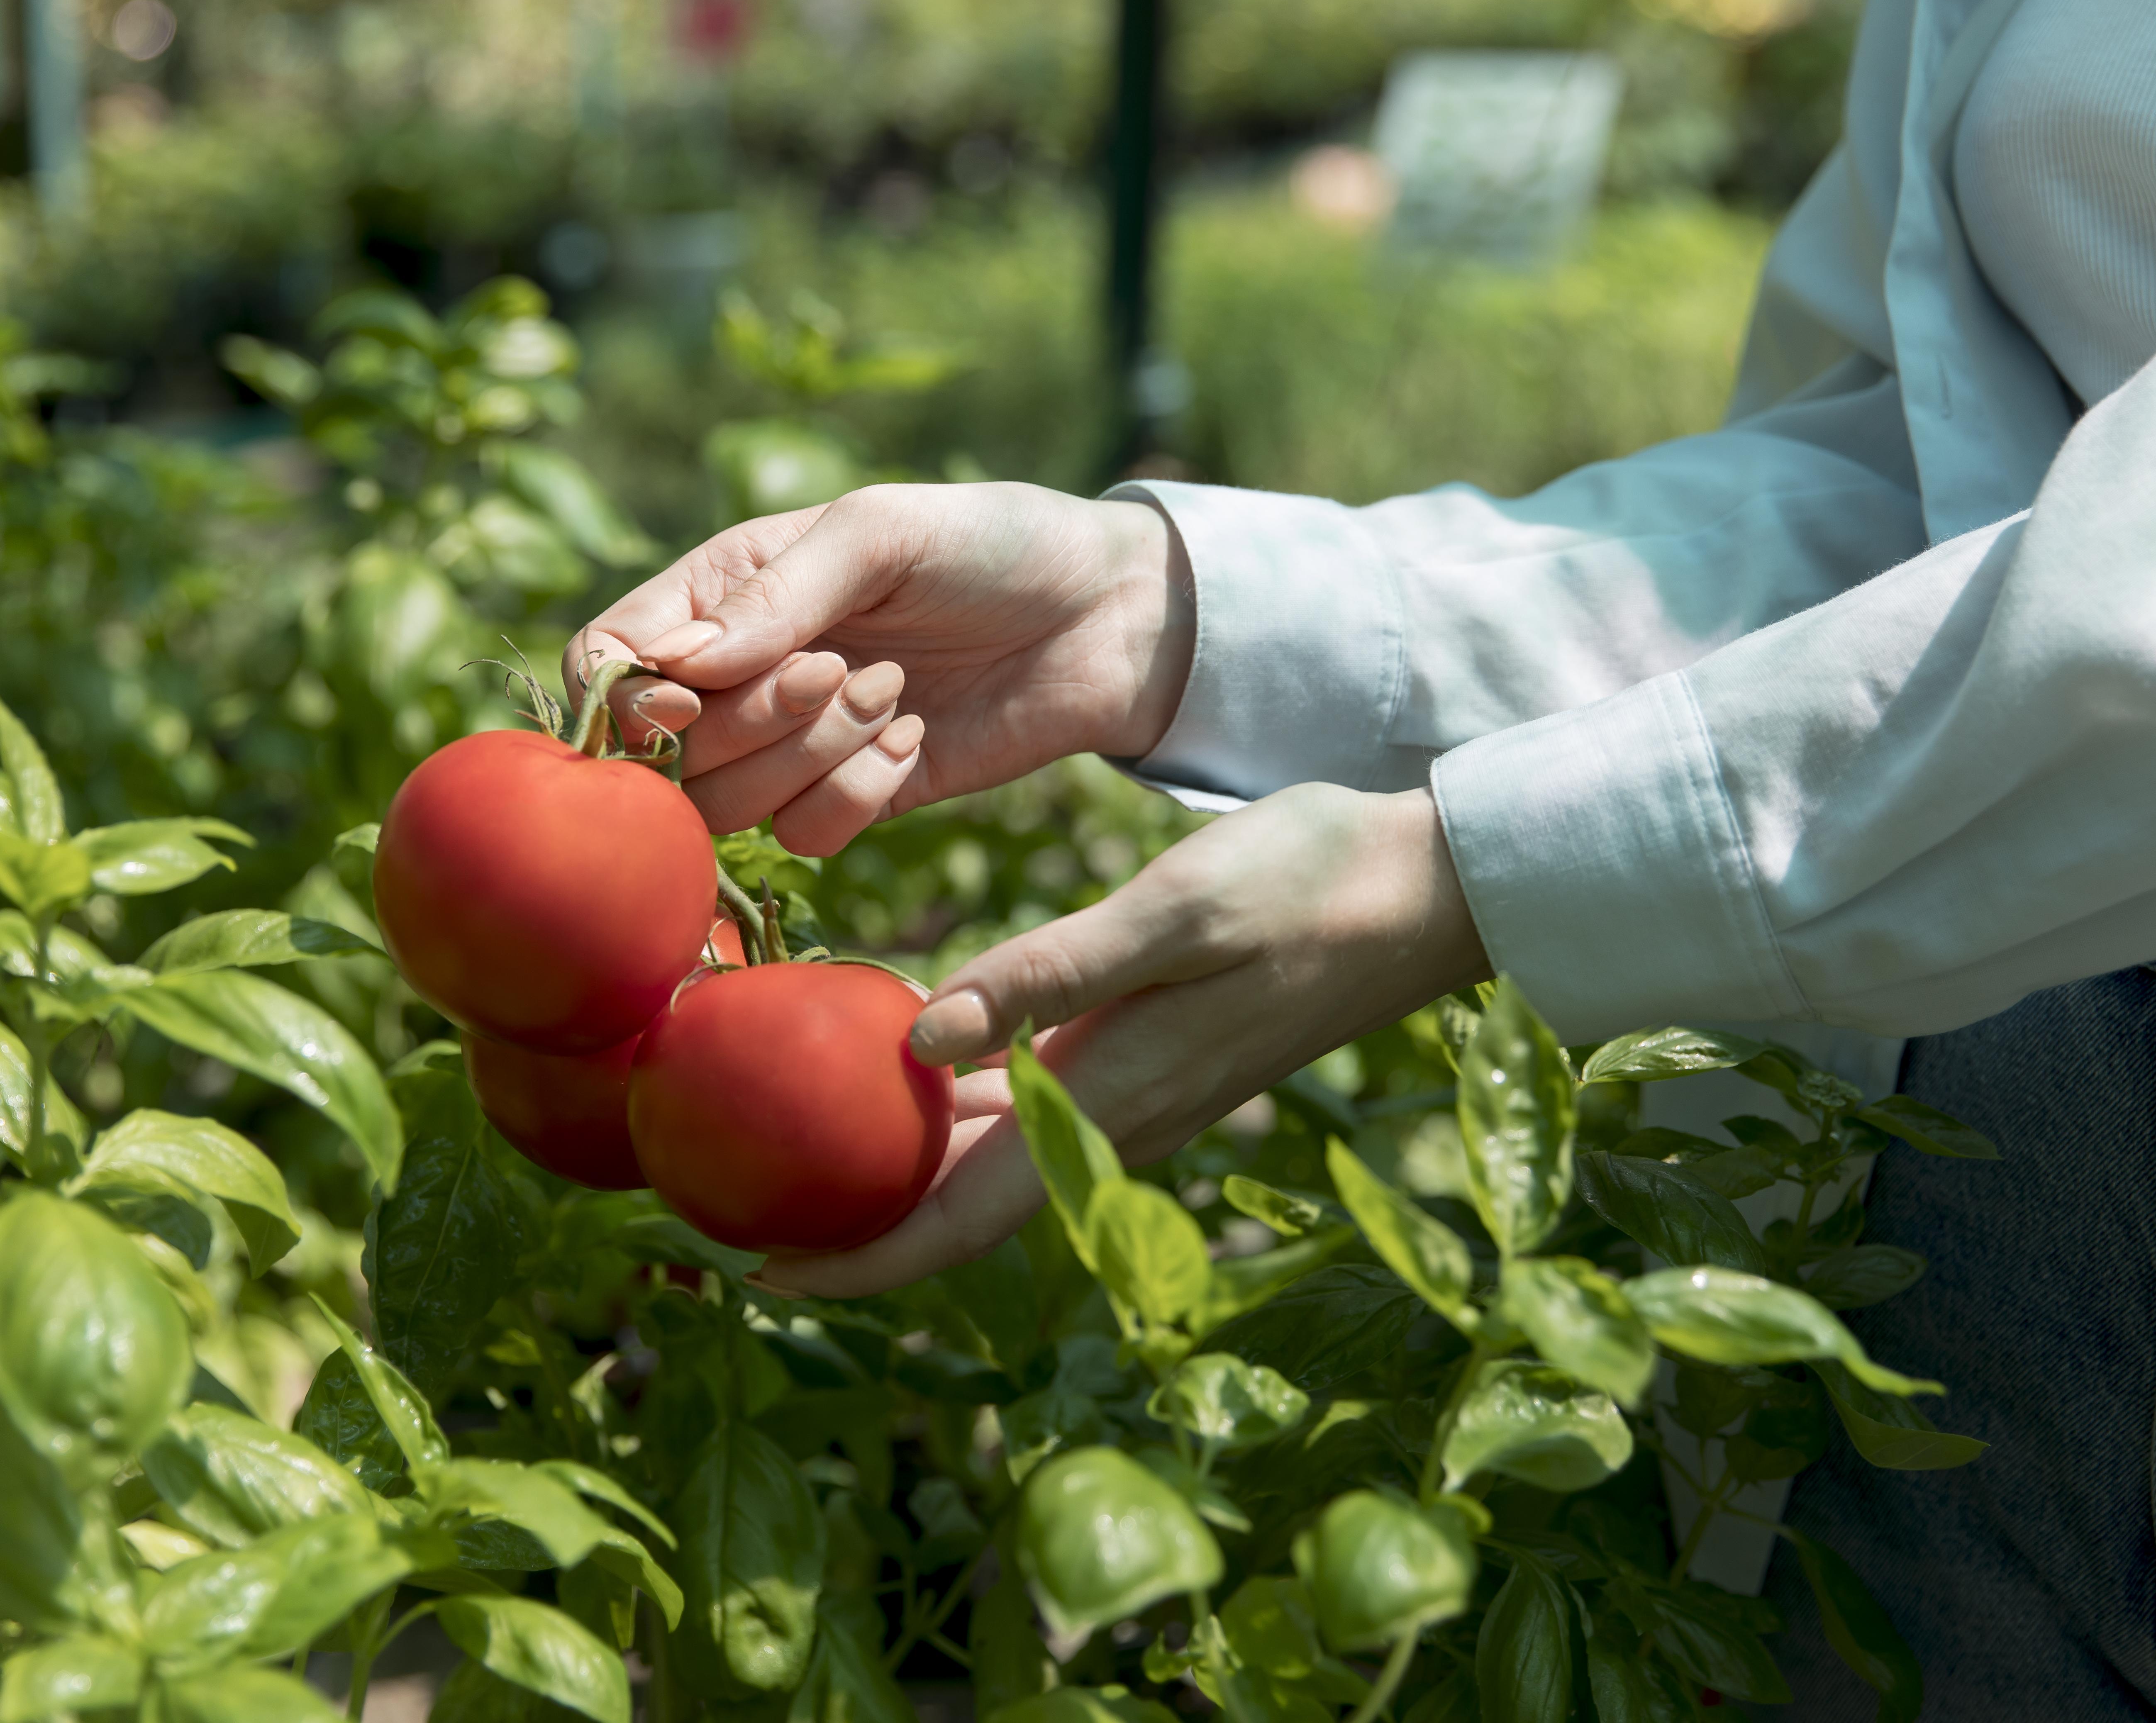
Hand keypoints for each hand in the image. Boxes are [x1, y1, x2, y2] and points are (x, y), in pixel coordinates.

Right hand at [566, 482, 1192, 854]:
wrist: (1110, 615)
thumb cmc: (994, 544)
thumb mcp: (883, 531)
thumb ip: (777, 593)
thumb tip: (675, 666)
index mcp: (725, 589)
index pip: (608, 657)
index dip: (630, 696)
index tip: (694, 696)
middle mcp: (744, 674)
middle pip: (670, 751)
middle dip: (756, 722)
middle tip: (846, 669)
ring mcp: (797, 745)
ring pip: (734, 806)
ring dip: (814, 757)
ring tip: (894, 693)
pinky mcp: (857, 799)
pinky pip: (807, 839)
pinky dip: (857, 799)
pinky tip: (916, 743)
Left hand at [753, 783, 1491, 1296]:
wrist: (1423, 889)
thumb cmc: (1304, 885)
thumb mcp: (1169, 914)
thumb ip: (1047, 976)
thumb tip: (920, 1042)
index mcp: (1108, 1099)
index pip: (960, 1220)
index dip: (856, 1259)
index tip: (753, 1270)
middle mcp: (1113, 1119)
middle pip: (958, 1209)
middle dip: (851, 1221)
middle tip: (732, 1201)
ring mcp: (1133, 1093)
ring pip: (988, 1163)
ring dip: (896, 1167)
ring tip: (791, 1142)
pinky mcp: (1146, 1058)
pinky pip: (1024, 1113)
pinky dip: (951, 1112)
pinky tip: (902, 1067)